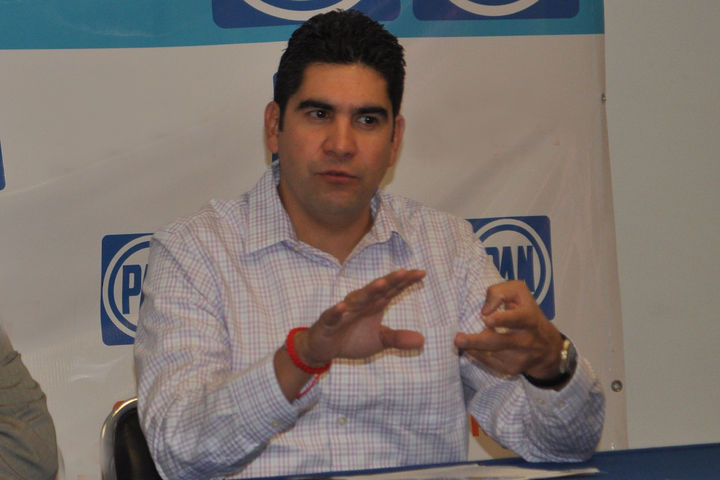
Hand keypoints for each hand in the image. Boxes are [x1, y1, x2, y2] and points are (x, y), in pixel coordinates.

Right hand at [294, 269, 425, 366]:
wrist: (324, 349)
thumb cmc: (352, 339)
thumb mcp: (379, 341)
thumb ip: (398, 338)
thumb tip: (423, 341)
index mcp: (374, 305)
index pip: (392, 290)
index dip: (405, 282)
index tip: (421, 273)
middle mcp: (360, 304)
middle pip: (377, 290)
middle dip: (391, 281)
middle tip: (405, 272)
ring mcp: (344, 311)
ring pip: (358, 299)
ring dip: (368, 291)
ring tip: (382, 283)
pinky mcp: (328, 322)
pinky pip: (333, 316)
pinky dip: (337, 311)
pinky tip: (342, 306)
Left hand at [454, 280, 562, 379]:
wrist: (547, 346)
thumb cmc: (527, 313)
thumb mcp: (520, 294)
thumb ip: (501, 292)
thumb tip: (485, 309)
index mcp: (529, 319)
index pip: (518, 319)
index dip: (503, 319)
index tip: (486, 319)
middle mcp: (526, 340)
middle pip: (500, 342)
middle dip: (477, 341)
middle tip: (458, 339)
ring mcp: (520, 357)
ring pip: (491, 353)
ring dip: (472, 347)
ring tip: (459, 342)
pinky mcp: (512, 369)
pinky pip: (490, 363)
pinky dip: (476, 355)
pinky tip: (469, 348)